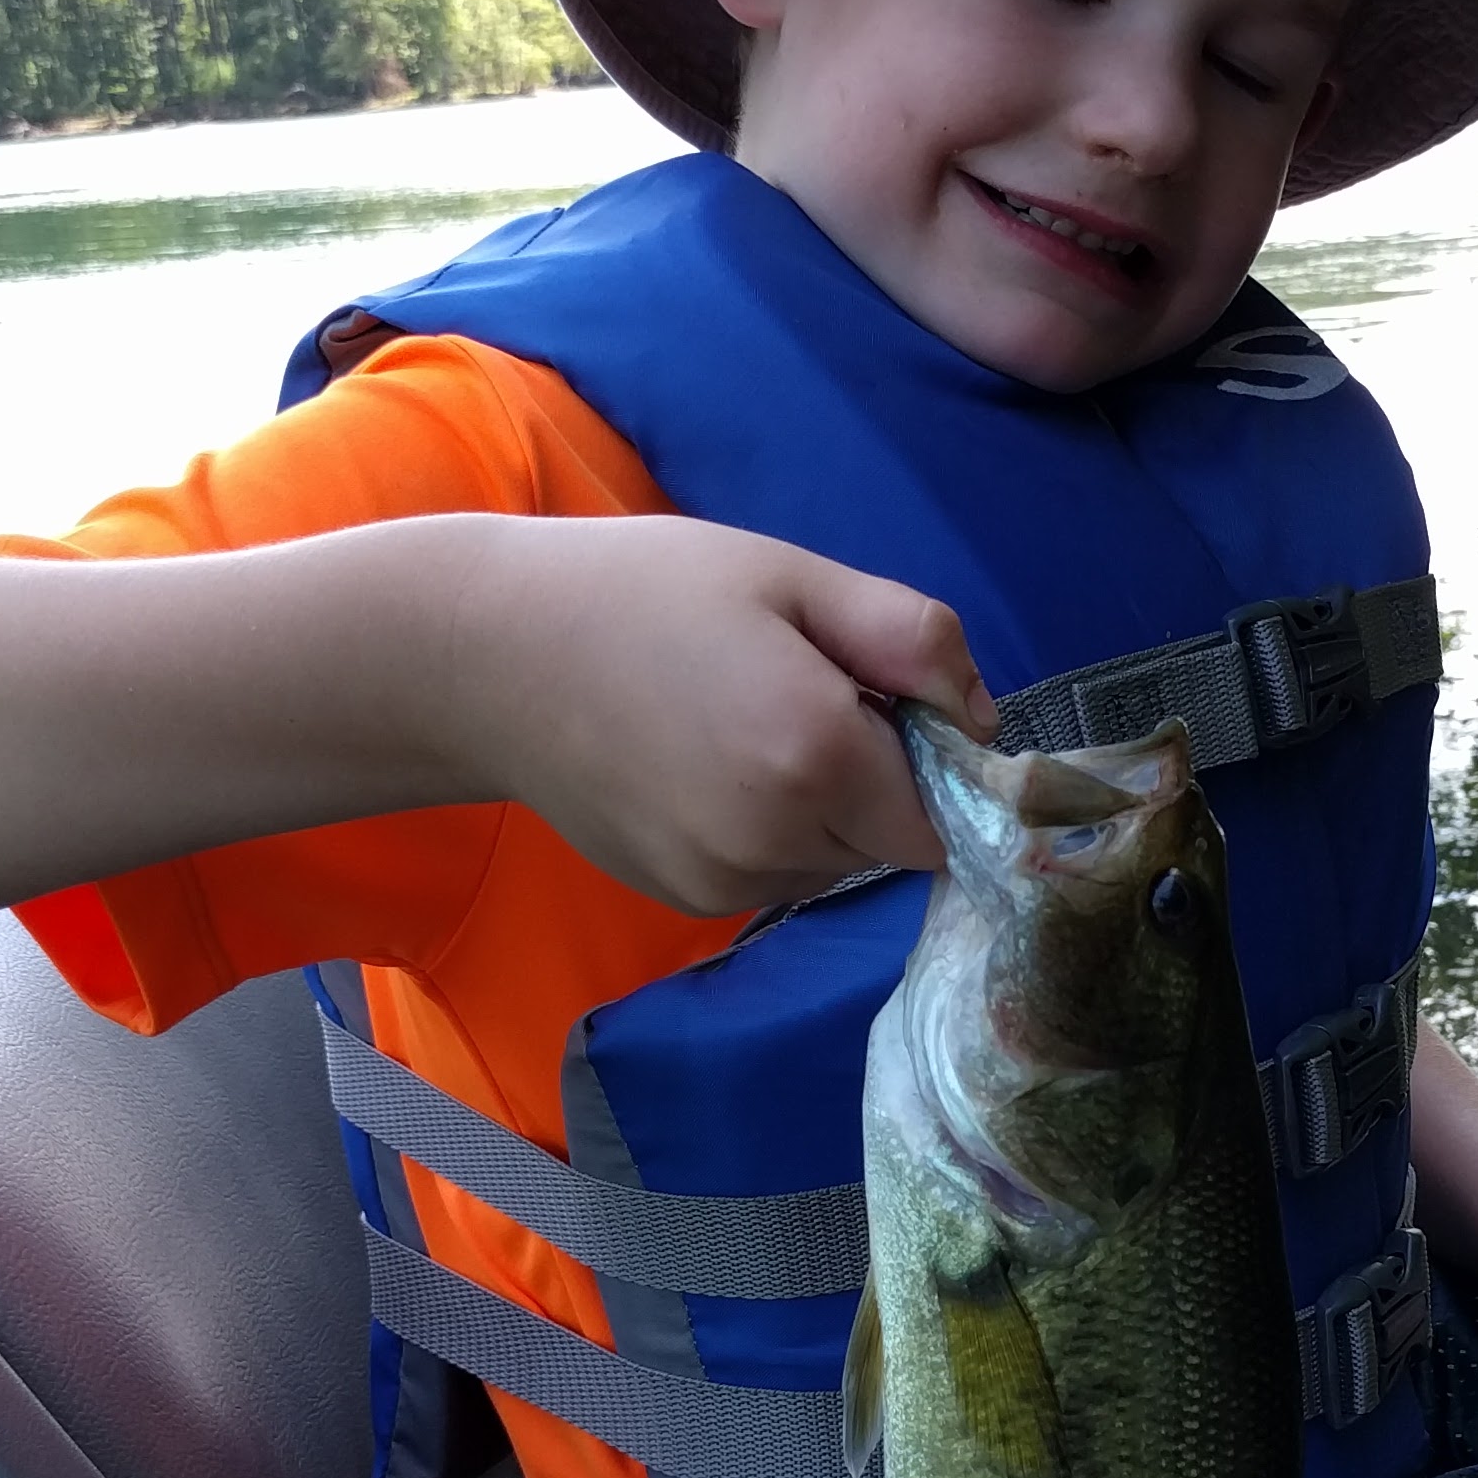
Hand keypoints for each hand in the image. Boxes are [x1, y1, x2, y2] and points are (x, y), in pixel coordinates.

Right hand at [439, 513, 996, 912]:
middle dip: (876, 782)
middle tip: (798, 696)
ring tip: (741, 726)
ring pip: (837, 863)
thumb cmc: (645, 592)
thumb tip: (986, 719)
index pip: (942, 809)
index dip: (930, 758)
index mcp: (816, 751)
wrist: (491, 658)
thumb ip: (910, 640)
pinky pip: (776, 875)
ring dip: (824, 811)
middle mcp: (777, 836)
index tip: (880, 702)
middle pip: (893, 841)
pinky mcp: (689, 900)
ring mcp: (727, 880)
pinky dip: (769, 833)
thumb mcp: (792, 576)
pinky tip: (706, 767)